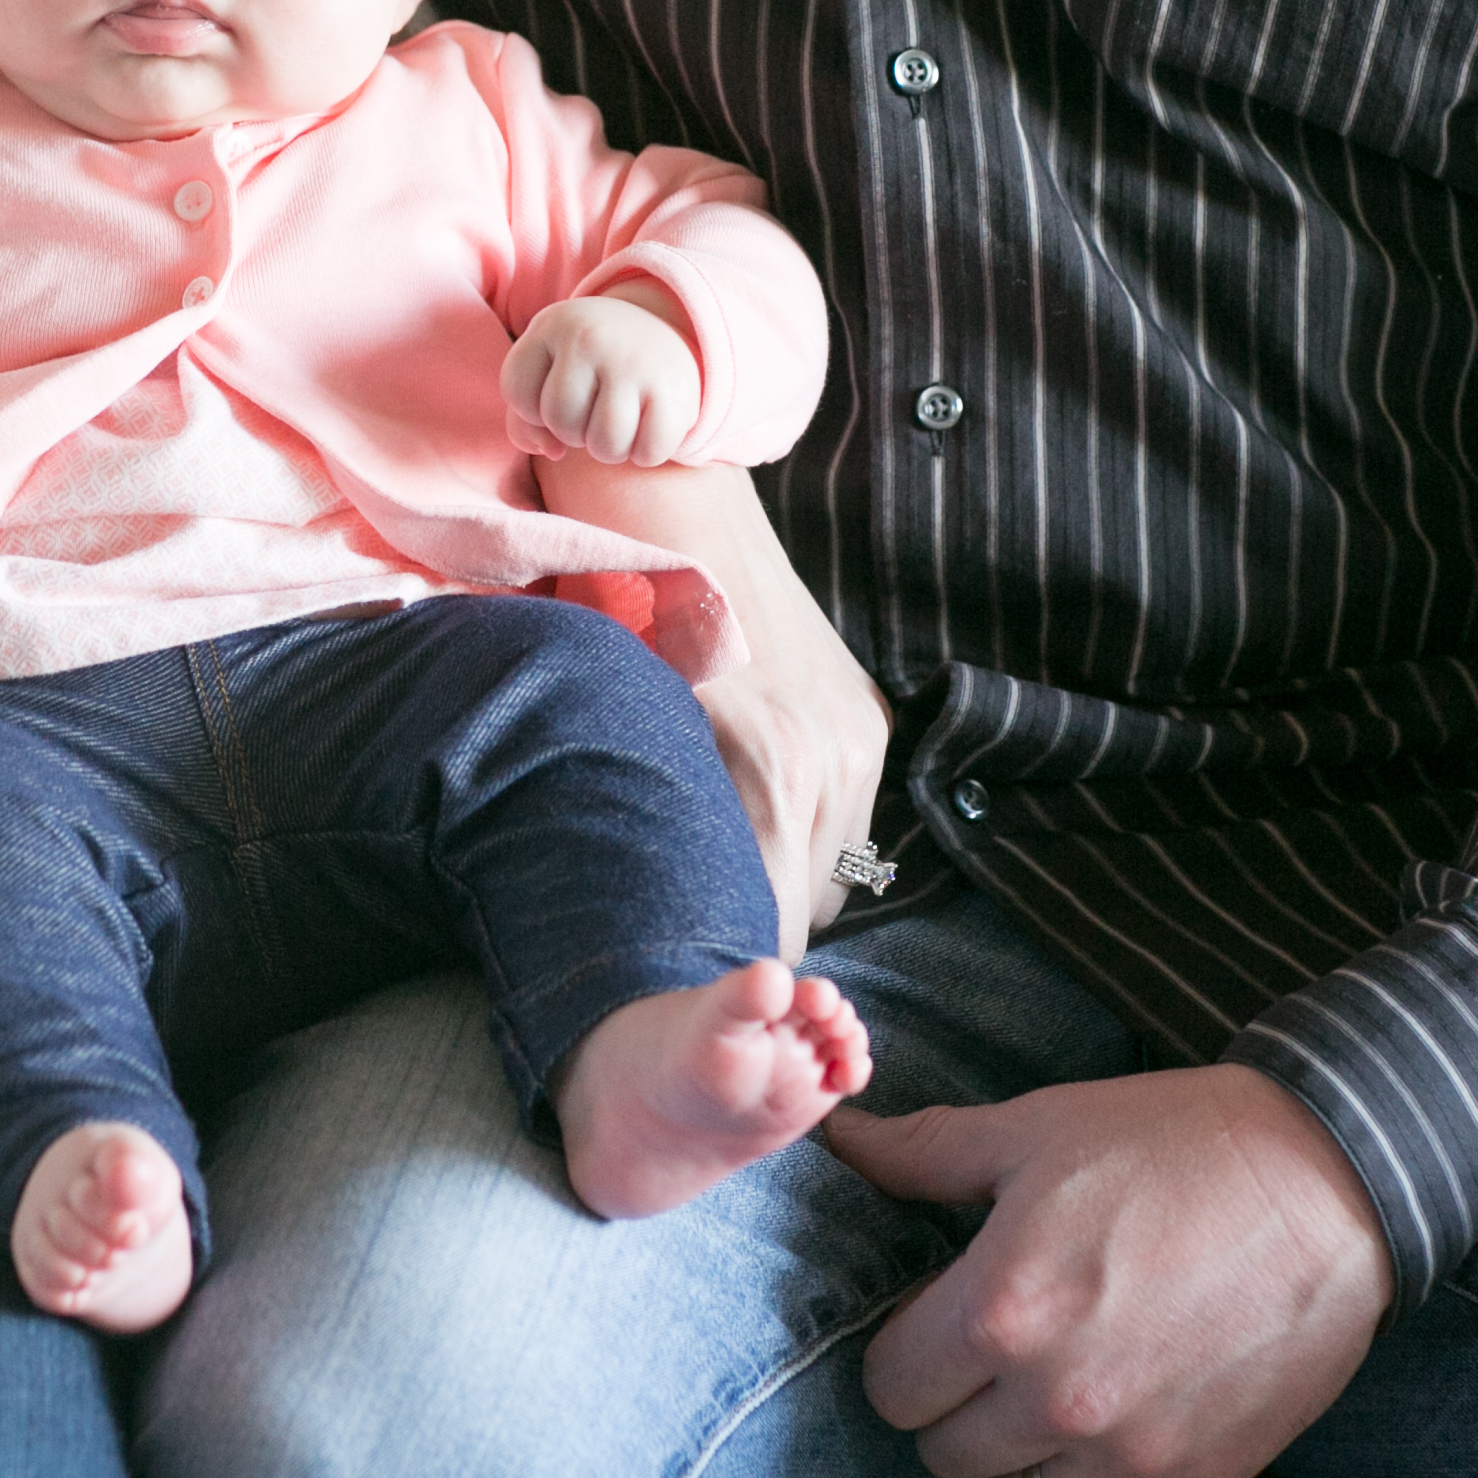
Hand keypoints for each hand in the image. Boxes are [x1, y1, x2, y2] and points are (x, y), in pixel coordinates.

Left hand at [505, 284, 703, 464]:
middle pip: (559, 421)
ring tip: (619, 422)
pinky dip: (647, 453)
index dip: (533, 410)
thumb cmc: (592, 365)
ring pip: (604, 444)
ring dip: (609, 449)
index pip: (517, 393)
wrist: (664, 329)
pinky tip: (649, 425)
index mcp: (552, 325)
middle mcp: (590, 337)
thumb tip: (552, 452)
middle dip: (573, 431)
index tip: (557, 392)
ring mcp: (633, 362)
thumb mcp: (550, 371)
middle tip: (595, 408)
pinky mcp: (672, 390)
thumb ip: (524, 420)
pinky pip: (648, 453)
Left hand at [530, 455, 888, 956]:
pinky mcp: (870, 718)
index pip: (769, 935)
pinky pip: (845, 818)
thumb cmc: (606, 614)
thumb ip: (651, 834)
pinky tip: (746, 806)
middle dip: (746, 932)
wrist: (662, 495)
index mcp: (754, 770)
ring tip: (711, 867)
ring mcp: (855, 738)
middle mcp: (821, 760)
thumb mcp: (607, 732)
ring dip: (778, 882)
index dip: (720, 967)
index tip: (680, 981)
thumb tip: (655, 928)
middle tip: (684, 934)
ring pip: (830, 873)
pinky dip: (802, 830)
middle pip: (803, 915)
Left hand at [825, 1067, 1394, 1477]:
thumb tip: (843, 1141)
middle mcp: (1054, 1397)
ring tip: (1044, 1404)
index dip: (906, 1349)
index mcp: (1000, 1308)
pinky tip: (1097, 1449)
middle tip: (996, 1355)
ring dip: (1014, 1465)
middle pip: (941, 1450)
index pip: (891, 1383)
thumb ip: (925, 1153)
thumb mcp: (1036, 1129)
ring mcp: (1127, 1455)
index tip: (940, 1320)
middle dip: (955, 1403)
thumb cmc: (1178, 1144)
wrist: (1330, 1181)